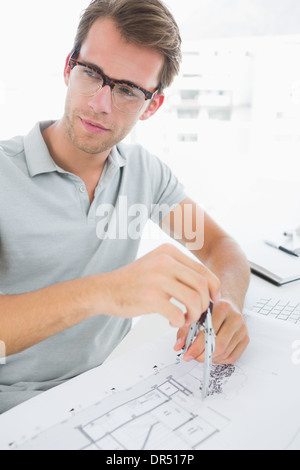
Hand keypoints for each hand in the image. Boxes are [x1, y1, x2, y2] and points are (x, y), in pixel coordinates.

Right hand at [99, 243, 219, 327]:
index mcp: (169, 252)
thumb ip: (179, 271)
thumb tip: (208, 288)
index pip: (203, 270)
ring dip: (193, 315)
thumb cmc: (133, 282)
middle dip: (205, 304)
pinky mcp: (150, 297)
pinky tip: (172, 321)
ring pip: (194, 300)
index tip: (214, 300)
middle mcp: (165, 261)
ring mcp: (157, 278)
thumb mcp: (157, 265)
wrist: (104, 290)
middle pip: (202, 285)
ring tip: (184, 318)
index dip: (214, 288)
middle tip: (197, 313)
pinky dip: (179, 322)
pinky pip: (178, 314)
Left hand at [174, 299, 249, 363]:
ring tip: (201, 355)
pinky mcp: (246, 338)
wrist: (227, 305)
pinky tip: (212, 355)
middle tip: (193, 358)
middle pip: (219, 345)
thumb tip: (177, 346)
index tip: (187, 355)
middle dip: (203, 355)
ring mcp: (242, 329)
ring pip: (225, 353)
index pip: (209, 332)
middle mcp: (235, 318)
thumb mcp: (195, 315)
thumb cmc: (209, 311)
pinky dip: (220, 360)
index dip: (196, 346)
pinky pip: (232, 357)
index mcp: (222, 308)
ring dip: (211, 358)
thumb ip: (184, 329)